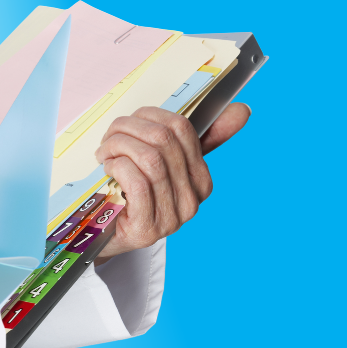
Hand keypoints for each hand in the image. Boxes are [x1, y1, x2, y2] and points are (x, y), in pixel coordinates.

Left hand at [94, 103, 250, 258]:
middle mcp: (192, 198)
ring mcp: (173, 216)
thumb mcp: (162, 165)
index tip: (128, 123)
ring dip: (118, 146)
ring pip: (150, 158)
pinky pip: (138, 182)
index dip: (148, 116)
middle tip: (109, 137)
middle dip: (127, 129)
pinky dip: (118, 166)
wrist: (107, 238)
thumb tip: (241, 109)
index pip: (182, 128)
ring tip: (105, 153)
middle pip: (162, 139)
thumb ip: (193, 139)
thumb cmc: (131, 196)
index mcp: (201, 179)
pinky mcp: (148, 228)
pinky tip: (108, 168)